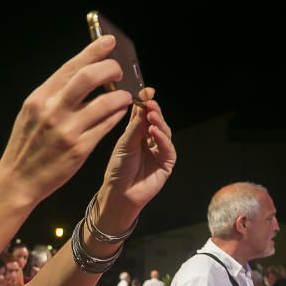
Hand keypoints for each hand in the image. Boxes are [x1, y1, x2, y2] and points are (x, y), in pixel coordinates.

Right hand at [0, 35, 133, 203]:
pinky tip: (119, 112)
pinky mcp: (80, 148)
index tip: (109, 42)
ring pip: (106, 102)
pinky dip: (117, 115)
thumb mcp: (31, 113)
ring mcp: (67, 130)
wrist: (18, 179)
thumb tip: (80, 74)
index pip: (71, 67)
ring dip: (121, 96)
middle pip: (89, 76)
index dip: (93, 51)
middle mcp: (52, 111)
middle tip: (119, 72)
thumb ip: (53, 95)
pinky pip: (107, 124)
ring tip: (124, 96)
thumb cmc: (26, 146)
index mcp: (39, 98)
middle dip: (111, 69)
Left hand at [95, 87, 175, 229]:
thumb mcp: (124, 144)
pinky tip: (154, 132)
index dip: (145, 103)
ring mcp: (160, 151)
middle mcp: (150, 140)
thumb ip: (134, 126)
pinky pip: (167, 148)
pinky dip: (162, 139)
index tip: (146, 91)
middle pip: (156, 121)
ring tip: (151, 115)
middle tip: (150, 102)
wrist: (119, 194)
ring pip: (164, 132)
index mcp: (137, 134)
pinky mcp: (167, 162)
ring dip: (158, 122)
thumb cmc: (117, 170)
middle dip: (154, 111)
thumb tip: (142, 103)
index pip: (143, 115)